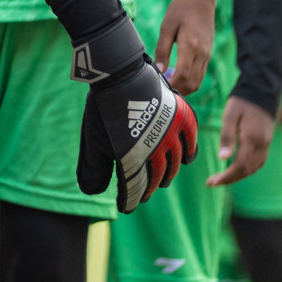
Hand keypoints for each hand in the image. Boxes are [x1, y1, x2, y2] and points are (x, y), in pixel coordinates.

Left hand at [73, 17, 197, 212]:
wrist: (118, 74)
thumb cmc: (103, 108)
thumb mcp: (92, 140)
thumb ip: (93, 168)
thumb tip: (92, 192)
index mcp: (131, 156)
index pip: (134, 187)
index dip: (130, 199)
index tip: (126, 207)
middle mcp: (154, 149)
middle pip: (156, 176)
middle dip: (148, 187)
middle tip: (143, 193)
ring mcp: (169, 134)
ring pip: (173, 162)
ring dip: (167, 173)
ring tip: (161, 179)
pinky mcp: (180, 118)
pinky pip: (189, 141)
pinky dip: (188, 151)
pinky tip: (184, 158)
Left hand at [153, 0, 214, 94]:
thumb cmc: (180, 10)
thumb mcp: (166, 27)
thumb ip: (162, 49)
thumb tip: (158, 70)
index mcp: (191, 46)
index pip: (184, 75)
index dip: (172, 85)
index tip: (159, 87)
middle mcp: (202, 53)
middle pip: (193, 83)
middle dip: (178, 90)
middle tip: (161, 89)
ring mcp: (207, 54)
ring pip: (198, 81)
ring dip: (184, 87)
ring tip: (167, 84)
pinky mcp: (208, 53)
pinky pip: (201, 73)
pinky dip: (190, 80)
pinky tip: (176, 76)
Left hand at [208, 96, 274, 185]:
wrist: (260, 92)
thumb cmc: (241, 103)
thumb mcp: (230, 116)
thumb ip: (227, 137)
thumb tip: (223, 158)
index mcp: (251, 140)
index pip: (240, 166)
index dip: (226, 177)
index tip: (211, 182)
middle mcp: (261, 145)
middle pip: (247, 170)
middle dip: (230, 179)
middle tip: (212, 182)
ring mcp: (266, 144)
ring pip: (254, 168)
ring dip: (239, 175)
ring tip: (222, 178)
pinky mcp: (266, 141)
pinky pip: (259, 161)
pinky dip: (247, 168)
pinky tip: (236, 168)